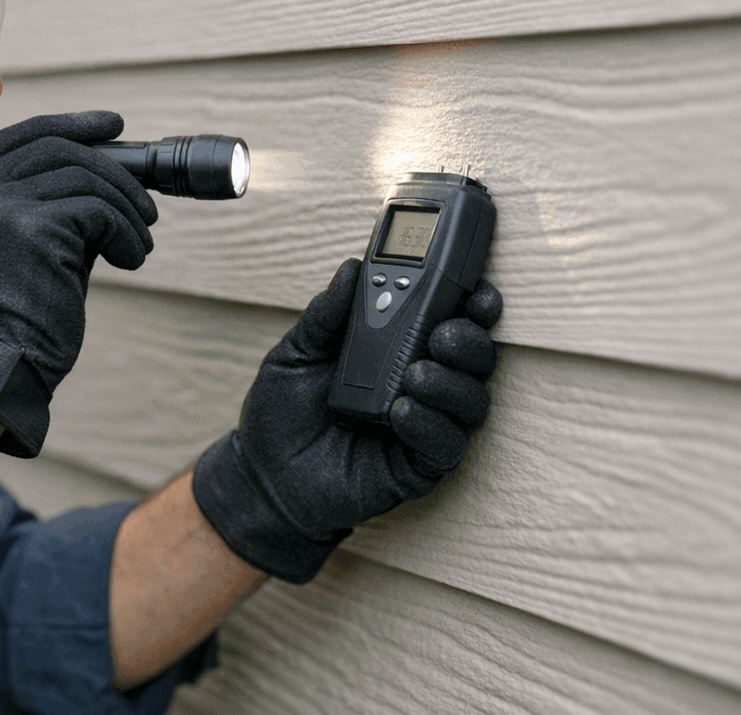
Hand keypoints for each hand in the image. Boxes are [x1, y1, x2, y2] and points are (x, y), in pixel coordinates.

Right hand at [0, 112, 158, 456]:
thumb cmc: (11, 321)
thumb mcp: (17, 249)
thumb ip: (47, 208)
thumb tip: (108, 181)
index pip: (19, 137)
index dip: (70, 125)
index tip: (111, 127)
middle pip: (58, 149)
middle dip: (114, 170)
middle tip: (145, 205)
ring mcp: (1, 206)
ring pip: (86, 177)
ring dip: (127, 209)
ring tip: (140, 243)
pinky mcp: (33, 227)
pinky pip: (98, 210)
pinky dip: (126, 233)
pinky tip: (130, 259)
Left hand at [192, 258, 501, 582]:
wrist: (264, 471)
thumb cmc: (284, 407)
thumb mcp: (297, 351)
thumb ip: (326, 314)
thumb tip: (351, 268)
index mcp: (401, 348)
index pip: (451, 319)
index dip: (472, 302)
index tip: (477, 288)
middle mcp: (423, 383)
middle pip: (474, 358)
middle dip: (469, 339)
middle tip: (443, 333)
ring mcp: (425, 425)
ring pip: (471, 401)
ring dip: (452, 383)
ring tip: (416, 374)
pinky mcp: (418, 467)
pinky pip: (444, 446)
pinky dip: (430, 425)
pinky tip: (403, 412)